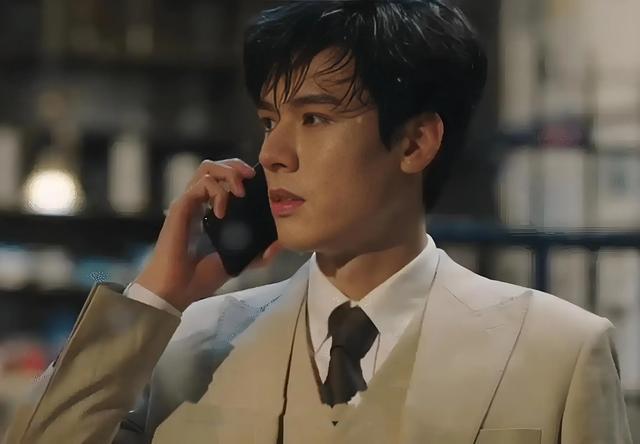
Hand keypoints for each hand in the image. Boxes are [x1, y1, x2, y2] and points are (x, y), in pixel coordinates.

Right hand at [134, 158, 282, 311]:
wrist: (177, 290)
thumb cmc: (200, 278)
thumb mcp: (237, 262)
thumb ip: (256, 254)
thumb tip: (278, 246)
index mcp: (208, 211)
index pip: (222, 179)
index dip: (239, 175)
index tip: (257, 184)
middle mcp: (197, 203)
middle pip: (214, 166)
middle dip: (236, 165)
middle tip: (251, 178)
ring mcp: (188, 203)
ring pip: (206, 167)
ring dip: (228, 173)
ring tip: (240, 192)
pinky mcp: (181, 207)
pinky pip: (201, 184)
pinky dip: (217, 192)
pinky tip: (222, 213)